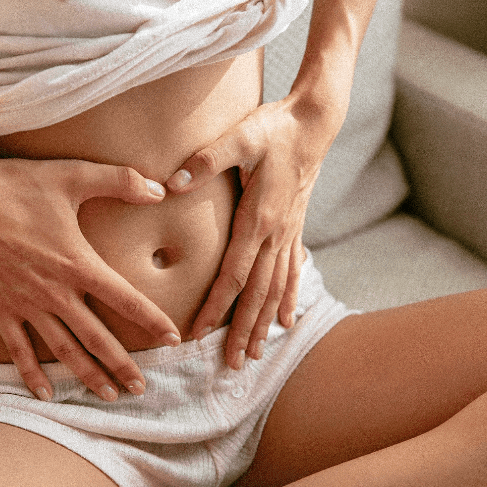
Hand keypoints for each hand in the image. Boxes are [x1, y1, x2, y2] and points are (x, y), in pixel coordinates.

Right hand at [0, 157, 180, 400]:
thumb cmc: (16, 183)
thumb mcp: (74, 175)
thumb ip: (122, 180)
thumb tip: (162, 188)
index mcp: (78, 264)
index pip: (126, 300)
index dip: (153, 321)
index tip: (173, 339)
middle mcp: (55, 292)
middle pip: (98, 338)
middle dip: (123, 365)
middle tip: (142, 387)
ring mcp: (25, 304)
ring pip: (64, 350)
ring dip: (88, 376)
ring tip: (109, 395)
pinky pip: (18, 349)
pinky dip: (31, 374)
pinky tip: (46, 394)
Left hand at [166, 90, 347, 369]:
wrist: (314, 122)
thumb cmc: (273, 128)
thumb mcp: (239, 137)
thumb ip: (206, 160)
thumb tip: (172, 183)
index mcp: (259, 218)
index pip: (234, 274)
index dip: (217, 306)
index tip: (200, 333)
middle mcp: (277, 233)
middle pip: (257, 293)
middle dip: (243, 330)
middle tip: (233, 364)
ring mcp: (290, 233)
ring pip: (276, 289)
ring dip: (265, 323)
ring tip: (256, 354)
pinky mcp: (296, 228)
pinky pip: (293, 271)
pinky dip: (289, 299)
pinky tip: (288, 320)